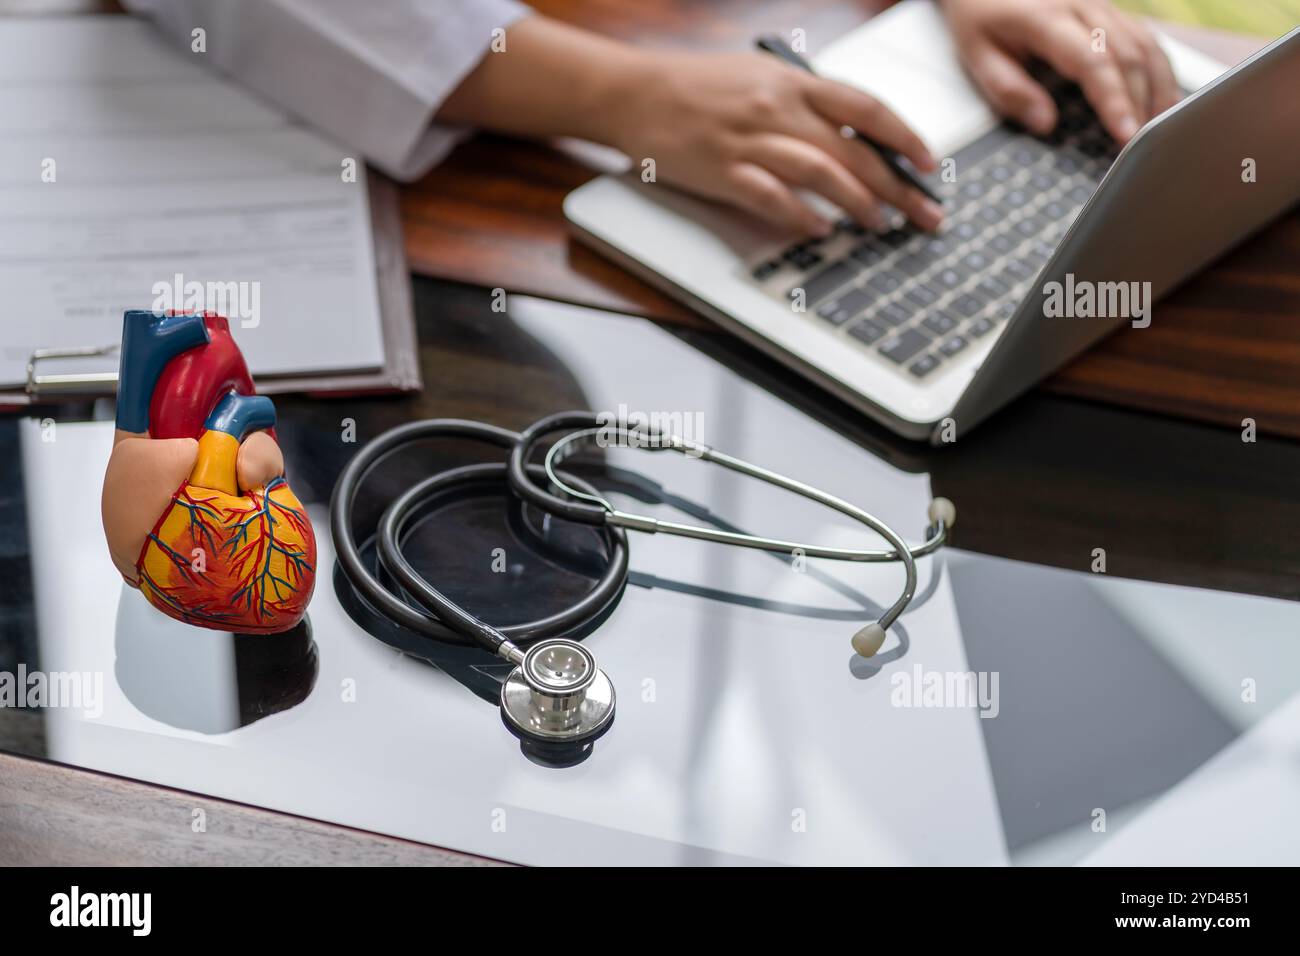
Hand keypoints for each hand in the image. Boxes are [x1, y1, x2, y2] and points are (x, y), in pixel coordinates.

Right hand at [609, 50, 943, 235]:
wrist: (636, 94)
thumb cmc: (698, 86)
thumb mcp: (760, 76)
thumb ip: (805, 102)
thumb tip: (852, 134)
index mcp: (794, 83)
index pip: (867, 110)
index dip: (905, 139)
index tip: (928, 165)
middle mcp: (779, 109)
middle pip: (854, 152)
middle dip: (897, 187)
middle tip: (922, 214)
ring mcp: (751, 142)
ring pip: (822, 174)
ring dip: (857, 204)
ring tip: (878, 224)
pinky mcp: (723, 172)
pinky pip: (772, 197)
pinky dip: (801, 216)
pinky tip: (821, 229)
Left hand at [941, 0, 1179, 142]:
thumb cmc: (979, 16)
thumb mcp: (977, 56)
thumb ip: (1009, 90)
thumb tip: (1046, 124)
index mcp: (1046, 17)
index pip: (1092, 61)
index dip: (1113, 99)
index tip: (1125, 133)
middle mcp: (1082, 4)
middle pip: (1128, 53)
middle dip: (1141, 101)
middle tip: (1144, 144)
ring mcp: (1100, 3)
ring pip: (1144, 43)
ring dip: (1158, 86)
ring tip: (1160, 127)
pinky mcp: (1108, 8)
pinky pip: (1143, 36)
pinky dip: (1157, 68)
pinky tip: (1161, 96)